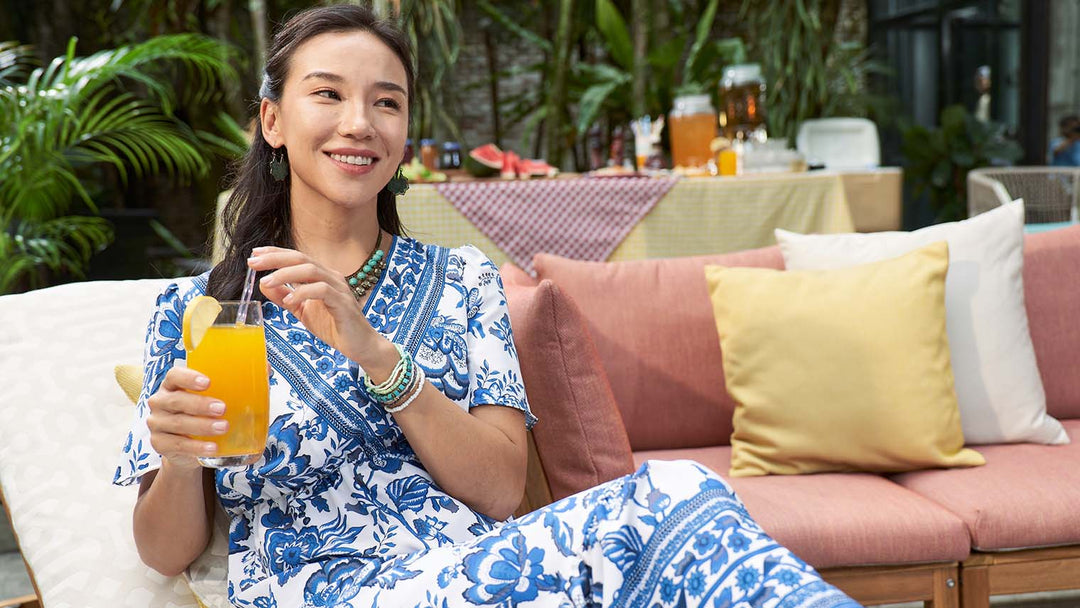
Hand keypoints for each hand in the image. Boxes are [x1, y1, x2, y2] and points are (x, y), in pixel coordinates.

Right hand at [146, 366, 226, 469]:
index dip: (188, 377)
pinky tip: (213, 448)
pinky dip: (197, 448)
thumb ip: (234, 386)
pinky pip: (178, 445)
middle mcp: (160, 402)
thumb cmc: (203, 415)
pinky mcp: (159, 443)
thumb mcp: (213, 399)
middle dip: (200, 404)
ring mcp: (157, 423)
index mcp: (172, 385)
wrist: (187, 448)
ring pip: (178, 423)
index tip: (208, 382)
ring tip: (223, 427)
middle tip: (222, 408)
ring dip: (202, 426)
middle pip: (176, 400)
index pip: (174, 375)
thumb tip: (266, 372)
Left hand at [249, 246, 381, 360]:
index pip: (296, 257)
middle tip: (253, 263)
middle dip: (275, 259)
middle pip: (301, 258)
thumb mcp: (302, 311)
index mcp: (321, 276)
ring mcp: (339, 288)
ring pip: (311, 271)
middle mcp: (331, 277)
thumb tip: (264, 284)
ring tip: (266, 282)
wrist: (360, 346)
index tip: (254, 255)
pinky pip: (322, 291)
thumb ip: (285, 296)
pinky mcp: (343, 303)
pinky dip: (303, 293)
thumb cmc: (334, 326)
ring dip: (285, 274)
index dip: (275, 253)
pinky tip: (289, 301)